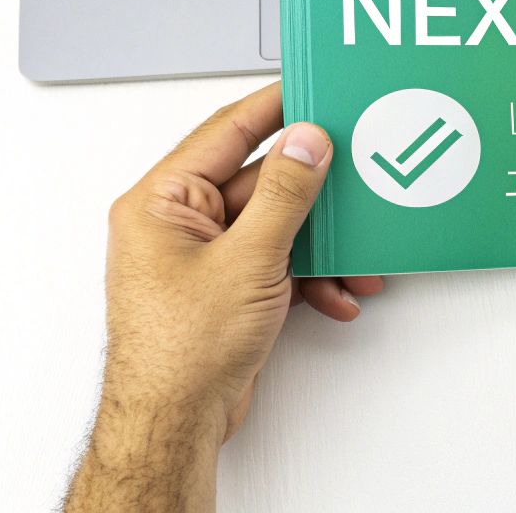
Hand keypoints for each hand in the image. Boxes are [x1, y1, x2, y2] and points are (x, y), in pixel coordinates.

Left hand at [67, 83, 381, 512]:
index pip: (225, 132)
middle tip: (353, 169)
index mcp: (161, 201)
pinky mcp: (225, 288)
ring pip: (275, 225)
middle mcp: (177, 224)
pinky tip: (335, 291)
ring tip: (353, 252)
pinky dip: (310, 275)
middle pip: (259, 181)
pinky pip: (276, 261)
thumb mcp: (247, 260)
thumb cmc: (178, 353)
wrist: (174, 425)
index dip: (274, 108)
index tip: (312, 90)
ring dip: (319, 241)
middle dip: (313, 191)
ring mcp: (202, 257)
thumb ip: (283, 194)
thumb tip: (306, 143)